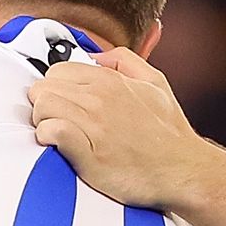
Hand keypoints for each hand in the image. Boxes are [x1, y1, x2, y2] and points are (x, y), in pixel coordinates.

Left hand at [28, 47, 214, 213]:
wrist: (183, 170)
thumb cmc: (168, 133)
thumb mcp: (155, 83)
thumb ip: (124, 61)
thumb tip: (96, 55)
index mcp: (111, 81)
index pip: (57, 70)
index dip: (54, 87)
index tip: (62, 102)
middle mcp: (100, 99)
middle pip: (43, 89)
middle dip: (44, 103)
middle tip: (57, 119)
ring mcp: (94, 125)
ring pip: (42, 108)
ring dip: (43, 121)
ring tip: (58, 132)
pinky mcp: (89, 153)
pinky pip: (52, 132)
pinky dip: (48, 138)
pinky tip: (59, 145)